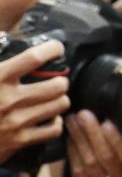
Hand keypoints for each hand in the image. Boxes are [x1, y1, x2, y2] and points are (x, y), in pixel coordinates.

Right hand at [0, 41, 69, 163]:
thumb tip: (3, 35)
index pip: (34, 57)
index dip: (52, 49)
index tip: (56, 49)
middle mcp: (8, 99)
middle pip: (58, 84)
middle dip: (60, 80)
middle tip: (56, 80)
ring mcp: (15, 122)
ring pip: (60, 104)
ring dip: (60, 99)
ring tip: (53, 98)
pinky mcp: (18, 141)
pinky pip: (54, 129)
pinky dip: (55, 122)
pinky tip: (48, 118)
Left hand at [64, 110, 121, 176]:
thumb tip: (120, 115)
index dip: (117, 139)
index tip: (106, 120)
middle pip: (107, 156)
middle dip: (93, 132)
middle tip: (83, 114)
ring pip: (90, 161)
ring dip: (79, 139)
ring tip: (73, 121)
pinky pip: (77, 170)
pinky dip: (72, 152)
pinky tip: (70, 139)